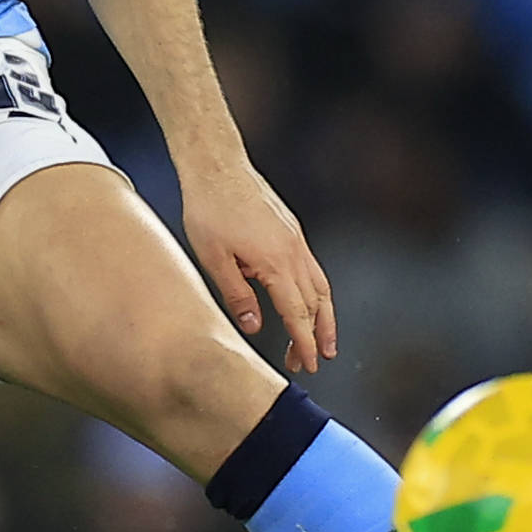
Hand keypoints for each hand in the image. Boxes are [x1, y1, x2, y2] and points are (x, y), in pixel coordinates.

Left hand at [181, 159, 335, 374]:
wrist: (218, 167)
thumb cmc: (208, 211)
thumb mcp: (213, 258)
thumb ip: (237, 295)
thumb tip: (255, 328)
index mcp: (274, 263)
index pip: (297, 314)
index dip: (304, 343)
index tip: (309, 365)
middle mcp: (293, 252)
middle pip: (315, 304)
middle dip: (316, 336)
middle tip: (311, 363)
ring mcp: (296, 240)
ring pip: (321, 286)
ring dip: (324, 316)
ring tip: (323, 341)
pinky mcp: (292, 231)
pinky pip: (312, 268)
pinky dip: (316, 292)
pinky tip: (307, 303)